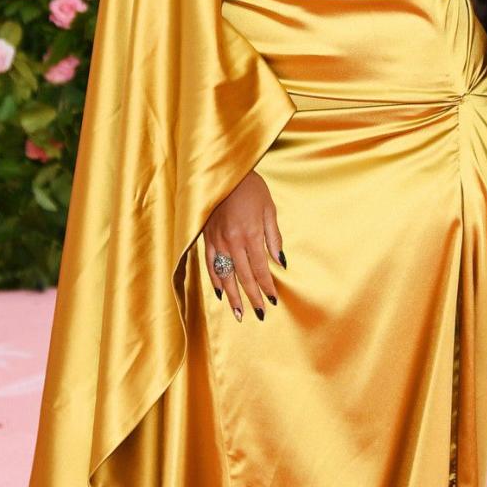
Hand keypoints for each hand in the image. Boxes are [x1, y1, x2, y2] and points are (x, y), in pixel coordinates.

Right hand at [203, 170, 282, 320]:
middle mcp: (232, 241)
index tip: (273, 300)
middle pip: (243, 276)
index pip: (260, 268)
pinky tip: (220, 293)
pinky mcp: (206, 238)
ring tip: (239, 313)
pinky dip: (215, 280)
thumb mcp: (269, 208)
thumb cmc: (251, 187)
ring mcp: (217, 241)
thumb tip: (280, 261)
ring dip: (233, 296)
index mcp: (250, 234)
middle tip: (260, 314)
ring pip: (225, 275)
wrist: (224, 172)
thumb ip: (273, 237)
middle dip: (252, 297)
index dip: (267, 286)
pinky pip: (210, 265)